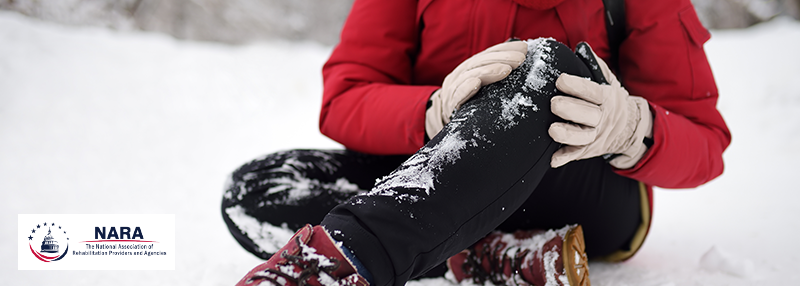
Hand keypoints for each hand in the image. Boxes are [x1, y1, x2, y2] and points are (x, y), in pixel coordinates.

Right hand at [426, 41, 527, 137]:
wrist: (446, 120)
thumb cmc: (471, 102)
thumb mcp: (483, 86)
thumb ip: (497, 75)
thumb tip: (521, 63)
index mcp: (470, 67)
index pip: (488, 54)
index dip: (505, 49)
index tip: (524, 48)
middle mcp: (461, 74)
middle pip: (481, 62)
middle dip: (502, 58)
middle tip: (520, 59)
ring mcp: (454, 88)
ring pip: (470, 75)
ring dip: (489, 71)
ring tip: (507, 70)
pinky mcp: (450, 104)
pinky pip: (457, 95)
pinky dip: (466, 88)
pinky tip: (476, 83)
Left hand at [549, 44, 652, 168]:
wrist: (628, 128)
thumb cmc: (610, 100)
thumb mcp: (608, 81)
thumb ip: (595, 66)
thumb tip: (581, 47)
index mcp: (606, 98)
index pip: (593, 92)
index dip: (577, 86)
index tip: (560, 80)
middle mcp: (602, 118)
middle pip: (589, 115)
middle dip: (571, 109)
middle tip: (554, 103)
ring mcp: (595, 136)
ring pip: (583, 138)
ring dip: (567, 135)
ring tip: (552, 130)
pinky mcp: (587, 150)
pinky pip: (576, 155)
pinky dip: (564, 158)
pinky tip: (553, 159)